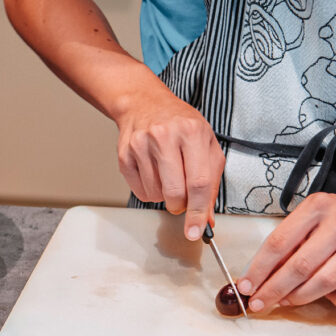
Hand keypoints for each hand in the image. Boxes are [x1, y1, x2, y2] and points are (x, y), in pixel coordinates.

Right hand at [114, 94, 224, 240]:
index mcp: (192, 132)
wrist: (144, 103)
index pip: (198, 182)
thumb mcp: (206, 145)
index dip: (198, 212)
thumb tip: (208, 219)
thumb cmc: (181, 125)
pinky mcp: (124, 155)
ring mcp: (141, 145)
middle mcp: (165, 136)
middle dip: (181, 205)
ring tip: (167, 174)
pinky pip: (139, 191)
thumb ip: (210, 182)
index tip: (196, 232)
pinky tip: (153, 172)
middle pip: (174, 192)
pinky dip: (149, 190)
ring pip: (155, 195)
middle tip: (183, 197)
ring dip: (164, 195)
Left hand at [237, 190, 335, 311]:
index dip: (258, 269)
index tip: (246, 285)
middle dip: (274, 289)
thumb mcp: (309, 215)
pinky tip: (328, 297)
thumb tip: (260, 274)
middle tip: (259, 302)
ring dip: (300, 297)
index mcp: (317, 207)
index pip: (279, 243)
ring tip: (286, 301)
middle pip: (300, 266)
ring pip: (326, 281)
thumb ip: (288, 240)